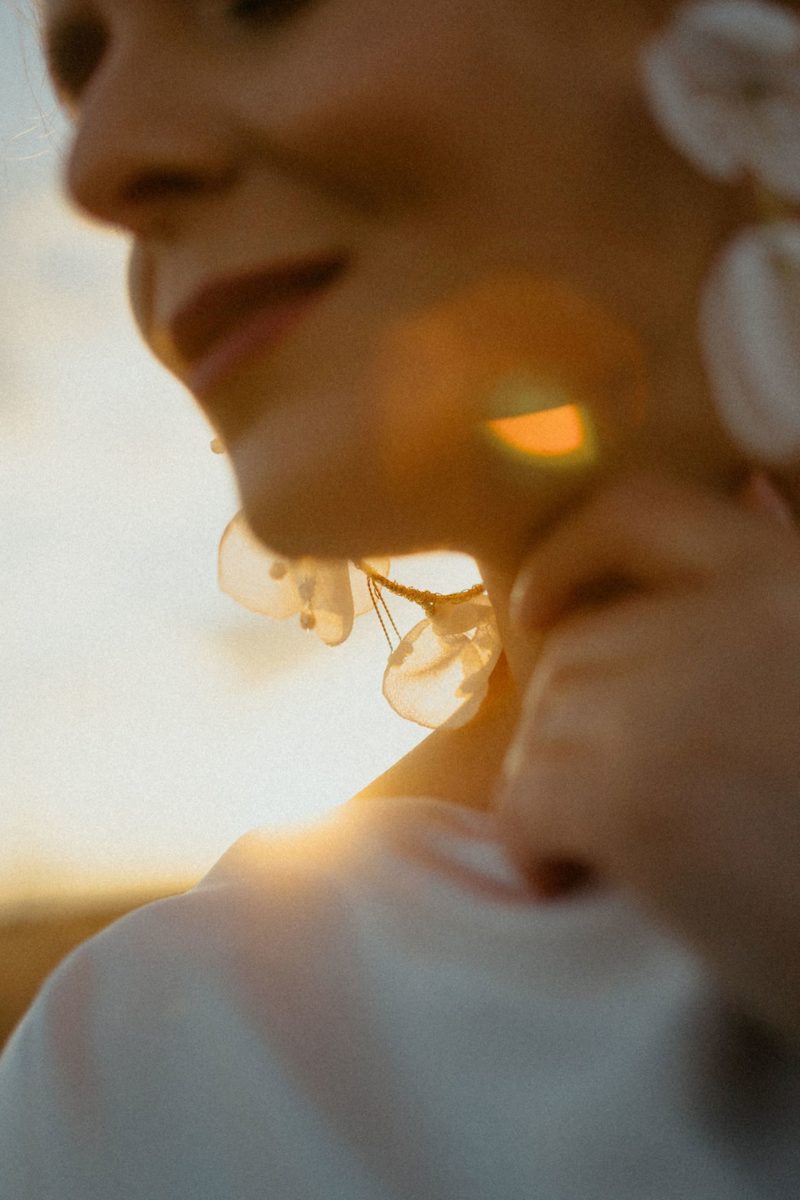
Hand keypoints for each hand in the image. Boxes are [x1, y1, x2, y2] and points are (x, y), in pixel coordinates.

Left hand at [495, 469, 799, 1044]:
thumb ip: (756, 636)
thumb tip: (682, 601)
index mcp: (796, 580)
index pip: (644, 514)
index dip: (572, 554)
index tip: (535, 607)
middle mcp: (744, 617)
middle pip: (579, 648)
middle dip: (569, 725)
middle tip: (600, 801)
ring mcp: (686, 700)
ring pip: (546, 721)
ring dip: (553, 787)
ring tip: (605, 852)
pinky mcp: (641, 797)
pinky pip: (527, 800)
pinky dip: (533, 847)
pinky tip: (577, 883)